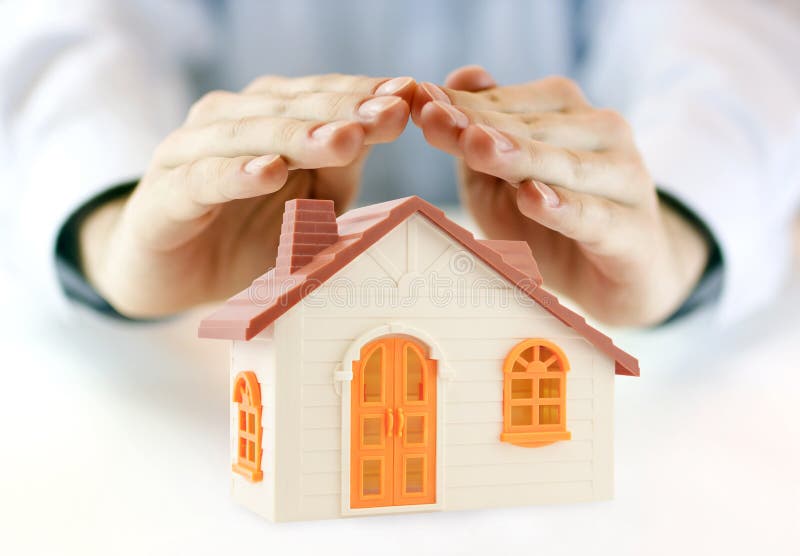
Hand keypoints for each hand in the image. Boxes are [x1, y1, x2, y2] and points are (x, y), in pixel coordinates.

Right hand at [80, 74, 414, 316]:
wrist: (171, 274)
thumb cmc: (246, 235)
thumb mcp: (309, 203)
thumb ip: (340, 167)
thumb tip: (389, 124)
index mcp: (264, 117)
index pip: (318, 96)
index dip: (362, 95)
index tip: (409, 95)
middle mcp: (226, 122)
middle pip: (289, 107)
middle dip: (343, 110)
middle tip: (389, 113)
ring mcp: (190, 153)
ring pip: (248, 135)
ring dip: (299, 137)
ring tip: (344, 141)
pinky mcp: (165, 195)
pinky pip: (203, 180)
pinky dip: (236, 174)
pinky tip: (269, 172)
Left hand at [413, 66, 708, 325]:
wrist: (624, 275)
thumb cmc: (554, 223)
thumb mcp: (502, 183)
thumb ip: (481, 134)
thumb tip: (464, 74)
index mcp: (568, 113)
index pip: (507, 104)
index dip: (460, 104)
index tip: (416, 100)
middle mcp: (602, 134)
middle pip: (531, 129)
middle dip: (478, 125)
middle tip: (433, 118)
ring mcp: (623, 179)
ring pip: (563, 165)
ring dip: (518, 156)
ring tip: (476, 147)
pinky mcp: (632, 230)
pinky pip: (593, 216)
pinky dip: (562, 208)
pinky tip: (533, 197)